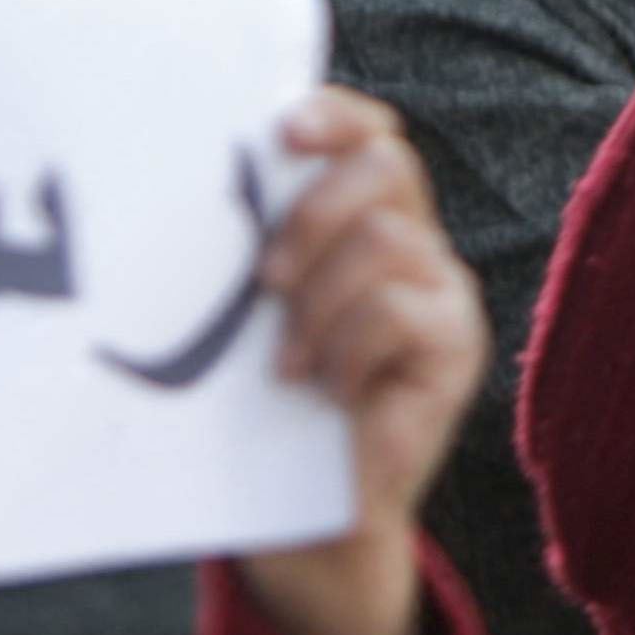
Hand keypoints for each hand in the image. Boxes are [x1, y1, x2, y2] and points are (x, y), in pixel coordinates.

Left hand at [232, 90, 484, 634]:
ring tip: (289, 362)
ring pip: (386, 240)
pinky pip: (400, 310)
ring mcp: (444, 291)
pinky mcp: (457, 346)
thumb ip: (249, 251)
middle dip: (313, 212)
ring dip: (319, 301)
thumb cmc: (268, 408)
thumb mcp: (251, 315)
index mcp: (366, 219)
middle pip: (388, 165)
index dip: (336, 115)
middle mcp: (418, 242)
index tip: (280, 133)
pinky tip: (327, 391)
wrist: (312, 519)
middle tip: (264, 279)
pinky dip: (348, 349)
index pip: (372, 133)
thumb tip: (177, 185)